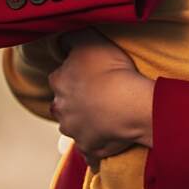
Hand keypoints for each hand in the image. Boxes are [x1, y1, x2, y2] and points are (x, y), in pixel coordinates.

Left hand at [48, 30, 155, 168]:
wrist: (129, 104)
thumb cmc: (112, 70)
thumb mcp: (90, 39)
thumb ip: (73, 35)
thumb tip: (62, 34)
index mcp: (59, 82)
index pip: (59, 77)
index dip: (74, 75)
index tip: (90, 75)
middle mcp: (61, 108)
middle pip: (63, 105)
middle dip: (75, 103)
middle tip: (97, 98)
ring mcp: (74, 131)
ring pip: (74, 128)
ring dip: (84, 125)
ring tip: (105, 120)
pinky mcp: (89, 149)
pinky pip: (90, 153)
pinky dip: (95, 153)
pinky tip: (104, 149)